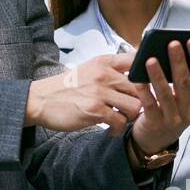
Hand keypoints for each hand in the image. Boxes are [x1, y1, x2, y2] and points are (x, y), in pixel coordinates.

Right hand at [25, 53, 147, 133]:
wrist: (41, 100)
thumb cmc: (67, 86)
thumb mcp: (88, 69)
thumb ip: (110, 70)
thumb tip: (135, 77)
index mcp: (103, 62)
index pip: (136, 61)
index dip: (147, 73)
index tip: (147, 85)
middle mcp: (103, 74)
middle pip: (140, 88)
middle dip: (140, 101)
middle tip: (130, 110)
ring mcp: (99, 92)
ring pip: (135, 106)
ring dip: (130, 117)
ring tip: (120, 119)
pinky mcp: (95, 110)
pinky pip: (120, 122)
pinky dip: (117, 129)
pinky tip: (109, 129)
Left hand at [125, 38, 189, 166]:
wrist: (159, 136)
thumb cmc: (178, 106)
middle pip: (185, 83)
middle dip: (179, 62)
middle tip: (172, 43)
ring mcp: (174, 118)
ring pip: (165, 94)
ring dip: (158, 75)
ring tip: (151, 59)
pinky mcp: (156, 123)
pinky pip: (149, 105)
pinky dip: (144, 91)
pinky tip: (138, 79)